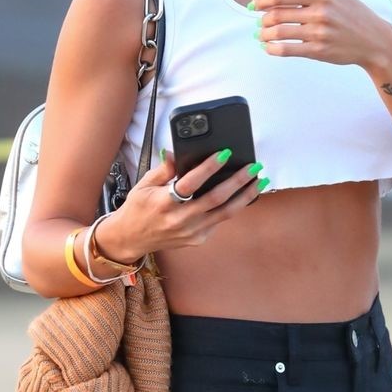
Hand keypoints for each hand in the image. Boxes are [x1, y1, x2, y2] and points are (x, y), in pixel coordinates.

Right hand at [95, 147, 265, 261]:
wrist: (131, 239)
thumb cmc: (138, 209)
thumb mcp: (144, 184)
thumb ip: (164, 169)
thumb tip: (177, 152)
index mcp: (164, 202)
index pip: (190, 183)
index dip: (209, 167)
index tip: (225, 153)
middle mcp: (179, 219)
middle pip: (215, 199)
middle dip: (238, 181)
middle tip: (254, 167)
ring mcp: (190, 232)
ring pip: (224, 213)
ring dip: (245, 196)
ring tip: (260, 182)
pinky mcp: (197, 240)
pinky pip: (218, 222)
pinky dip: (231, 207)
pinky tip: (243, 195)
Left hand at [249, 0, 391, 70]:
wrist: (375, 41)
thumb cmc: (352, 13)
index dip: (262, 0)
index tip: (254, 5)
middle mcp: (320, 12)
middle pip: (277, 14)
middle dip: (262, 19)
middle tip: (258, 22)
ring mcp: (319, 33)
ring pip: (280, 33)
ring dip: (265, 35)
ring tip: (261, 36)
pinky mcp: (320, 51)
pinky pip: (288, 50)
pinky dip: (273, 49)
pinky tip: (269, 48)